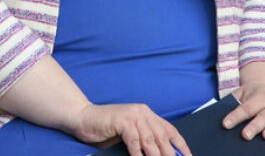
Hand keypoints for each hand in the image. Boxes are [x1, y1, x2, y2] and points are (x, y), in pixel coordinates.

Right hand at [74, 103, 191, 155]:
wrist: (83, 118)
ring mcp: (133, 115)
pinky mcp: (122, 120)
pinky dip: (138, 153)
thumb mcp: (131, 135)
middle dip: (170, 155)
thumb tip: (162, 154)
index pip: (170, 131)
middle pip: (162, 137)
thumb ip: (145, 142)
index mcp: (148, 114)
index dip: (181, 146)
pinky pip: (134, 140)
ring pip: (150, 140)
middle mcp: (143, 112)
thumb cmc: (106, 130)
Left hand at [223, 82, 264, 140]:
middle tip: (245, 135)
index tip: (225, 124)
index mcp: (261, 95)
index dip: (236, 116)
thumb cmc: (251, 95)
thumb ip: (234, 102)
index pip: (246, 107)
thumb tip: (222, 118)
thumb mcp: (242, 93)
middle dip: (254, 126)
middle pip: (263, 116)